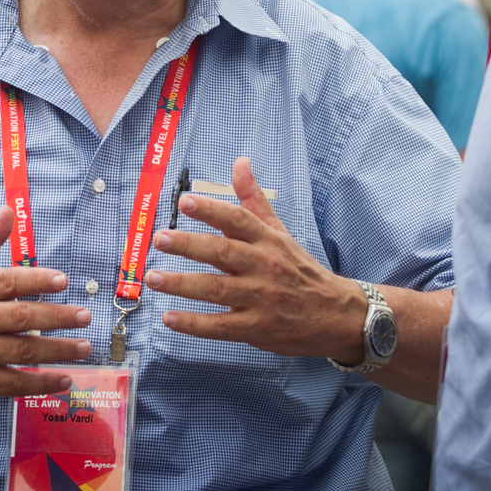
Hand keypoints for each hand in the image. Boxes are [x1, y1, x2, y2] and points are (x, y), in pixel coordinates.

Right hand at [0, 206, 93, 397]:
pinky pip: (13, 382)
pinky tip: (64, 380)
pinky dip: (40, 383)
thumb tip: (9, 210)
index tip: (63, 280)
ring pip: (22, 351)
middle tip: (85, 316)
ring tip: (85, 347)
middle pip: (21, 318)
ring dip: (58, 351)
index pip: (7, 282)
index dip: (36, 280)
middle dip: (57, 317)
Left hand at [144, 156, 366, 360]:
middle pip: (222, 252)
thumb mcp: (280, 231)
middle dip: (188, 245)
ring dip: (182, 284)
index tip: (185, 201)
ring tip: (153, 278)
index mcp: (267, 240)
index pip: (237, 220)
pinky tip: (170, 318)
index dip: (211, 209)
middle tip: (159, 239)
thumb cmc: (300, 270)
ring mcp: (260, 299)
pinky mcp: (256, 328)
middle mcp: (263, 267)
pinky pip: (221, 326)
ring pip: (216, 289)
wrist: (337, 315)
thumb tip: (239, 162)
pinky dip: (194, 324)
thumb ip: (254, 199)